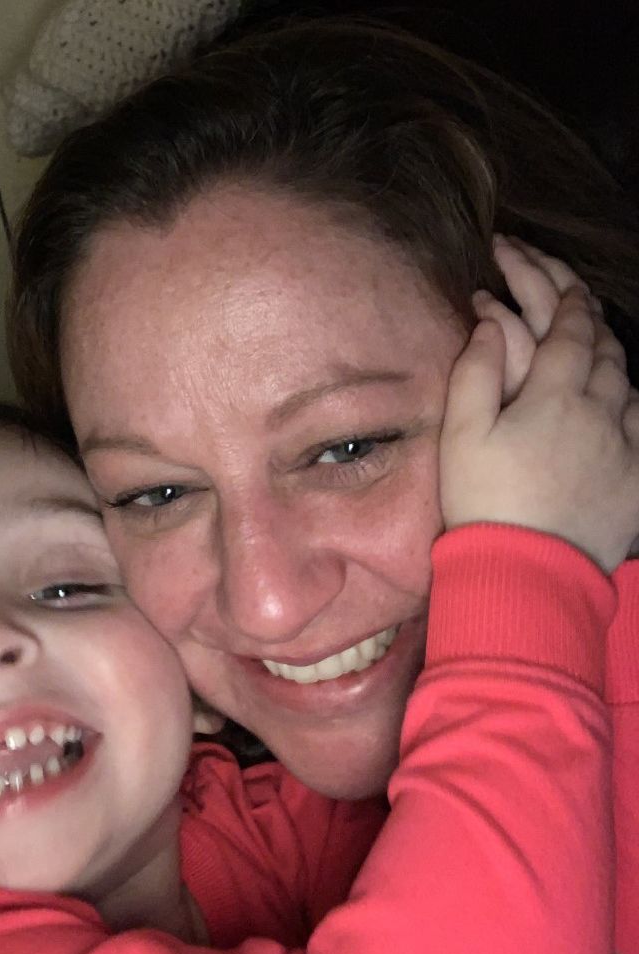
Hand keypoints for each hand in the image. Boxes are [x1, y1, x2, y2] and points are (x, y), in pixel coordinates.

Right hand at [441, 239, 638, 572]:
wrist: (527, 570)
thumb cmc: (483, 499)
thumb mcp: (462, 434)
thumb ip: (476, 373)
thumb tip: (487, 323)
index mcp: (557, 395)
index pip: (565, 321)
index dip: (542, 280)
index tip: (517, 254)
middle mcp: (602, 410)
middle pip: (601, 340)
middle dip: (576, 302)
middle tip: (551, 282)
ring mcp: (625, 442)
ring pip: (625, 374)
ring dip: (602, 344)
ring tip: (581, 330)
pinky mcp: (636, 474)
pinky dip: (624, 392)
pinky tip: (611, 392)